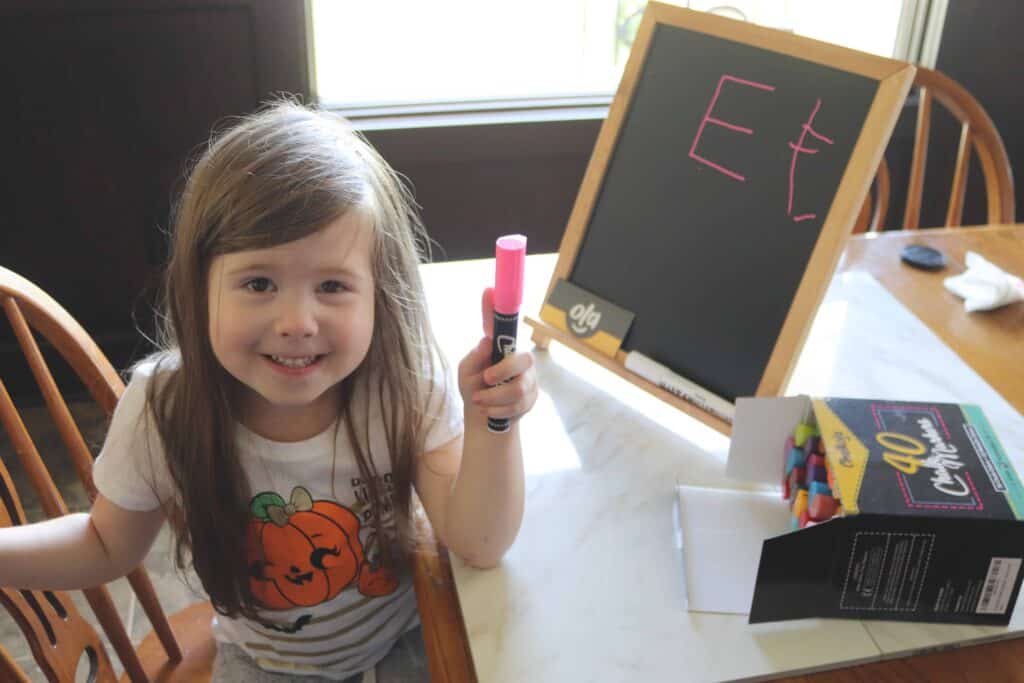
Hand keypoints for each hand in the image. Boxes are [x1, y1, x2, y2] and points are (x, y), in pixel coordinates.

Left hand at [457, 288, 537, 424]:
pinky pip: (518, 405)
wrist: (483, 417)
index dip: (494, 307)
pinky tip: (488, 410)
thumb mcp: (466, 371)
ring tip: (478, 400)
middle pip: (523, 359)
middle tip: (485, 379)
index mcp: (502, 345)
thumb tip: (486, 341)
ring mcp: (528, 378)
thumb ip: (474, 358)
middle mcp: (519, 358)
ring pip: (518, 388)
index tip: (489, 290)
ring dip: (493, 397)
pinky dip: (498, 410)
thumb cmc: (474, 386)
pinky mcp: (531, 397)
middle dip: (502, 371)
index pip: (502, 323)